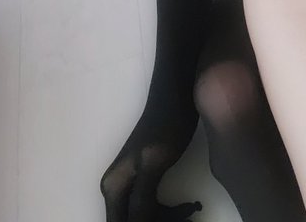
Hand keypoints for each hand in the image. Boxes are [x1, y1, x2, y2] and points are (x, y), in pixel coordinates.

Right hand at [101, 91, 201, 221]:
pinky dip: (170, 212)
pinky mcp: (146, 180)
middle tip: (186, 219)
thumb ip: (141, 198)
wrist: (178, 96)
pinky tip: (190, 206)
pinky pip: (153, 209)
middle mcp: (116, 190)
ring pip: (144, 218)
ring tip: (191, 210)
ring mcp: (130, 185)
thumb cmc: (167, 124)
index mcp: (113, 188)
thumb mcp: (154, 162)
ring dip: (167, 220)